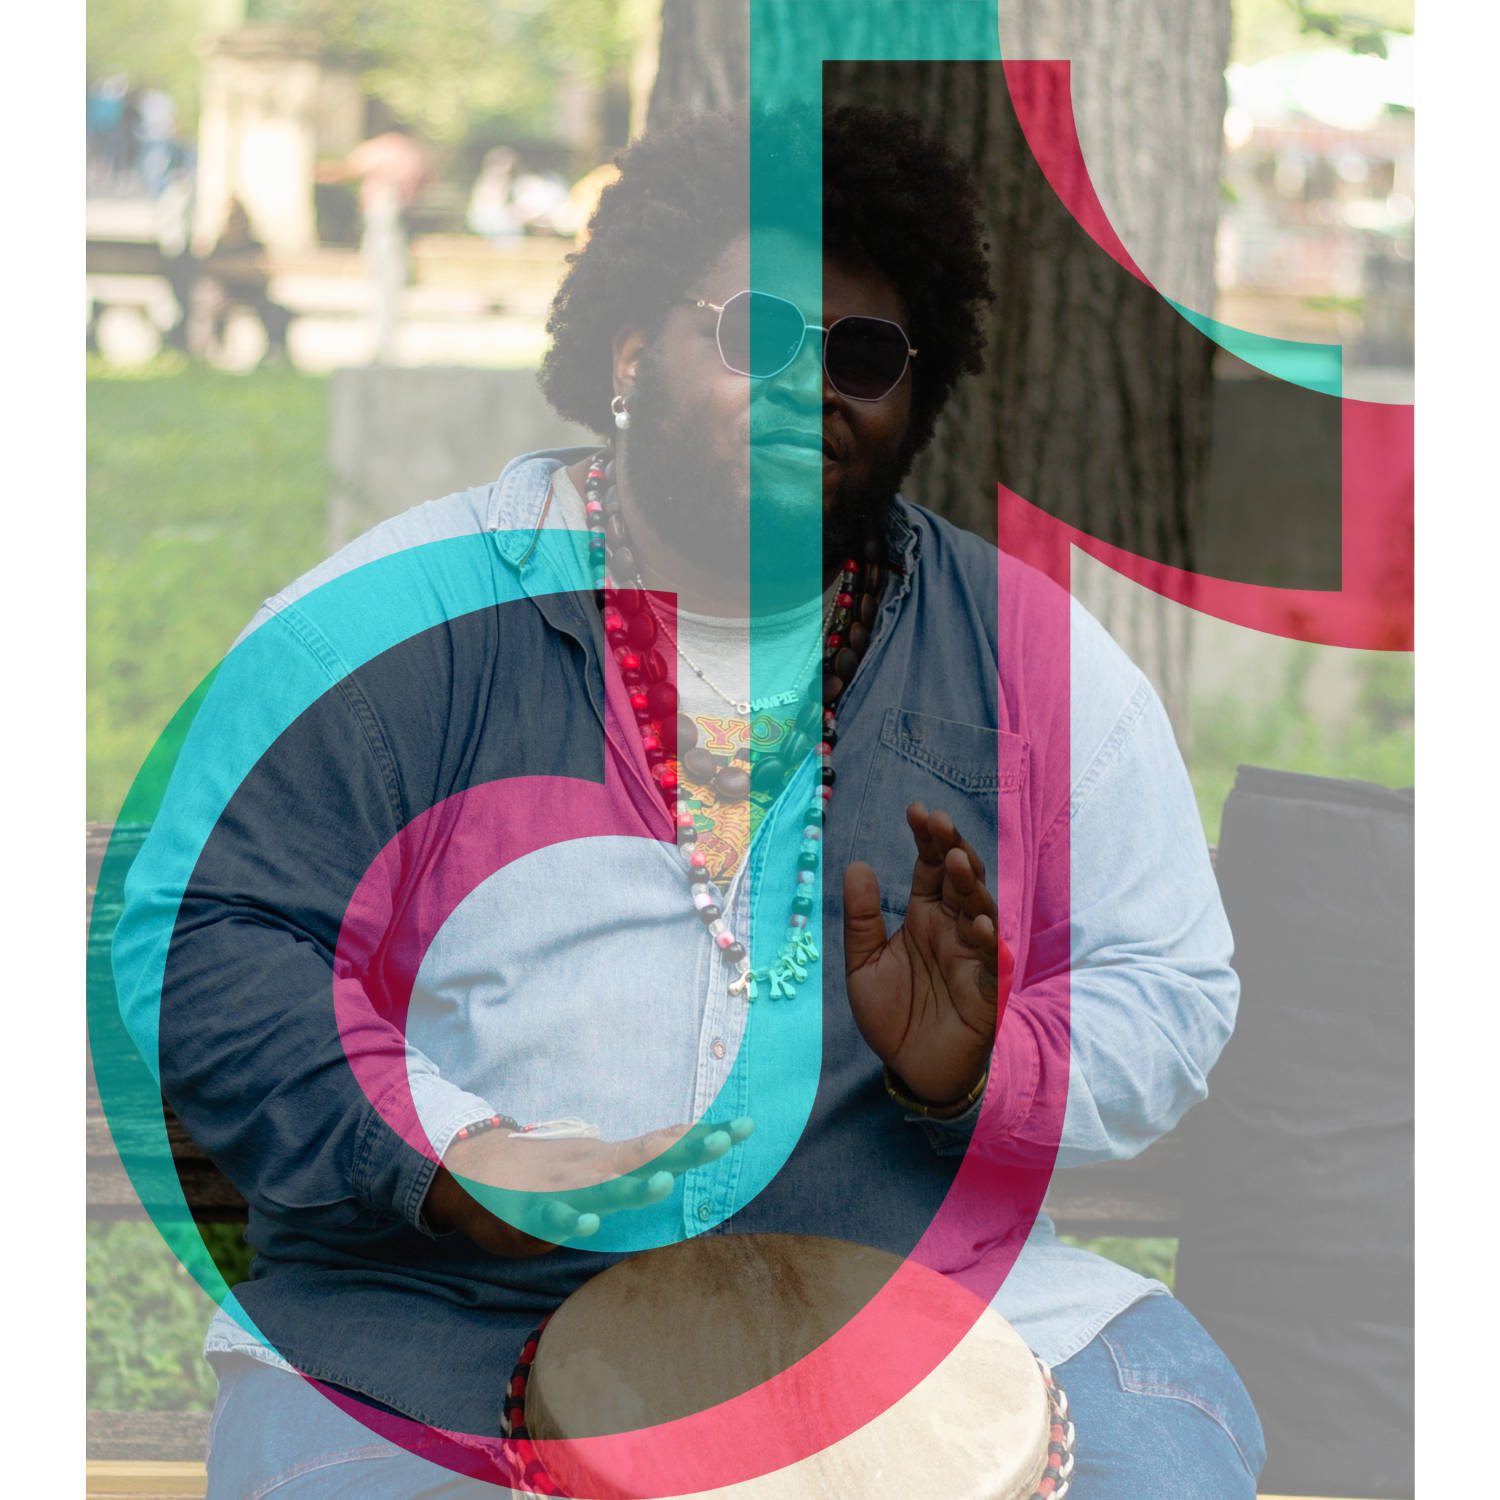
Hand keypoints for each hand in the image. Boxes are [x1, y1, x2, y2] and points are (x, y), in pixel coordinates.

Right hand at [424, 1117, 754, 1256]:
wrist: (473, 1168)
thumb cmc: (549, 1169)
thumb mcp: (599, 1159)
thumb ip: (641, 1155)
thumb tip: (691, 1138)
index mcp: (611, 1159)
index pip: (664, 1145)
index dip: (701, 1138)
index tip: (744, 1127)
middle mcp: (592, 1169)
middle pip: (644, 1159)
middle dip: (681, 1152)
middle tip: (720, 1140)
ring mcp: (561, 1188)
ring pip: (600, 1188)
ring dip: (631, 1186)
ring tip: (662, 1182)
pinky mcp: (530, 1212)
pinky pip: (550, 1219)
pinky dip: (566, 1220)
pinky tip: (584, 1223)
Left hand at [843, 804, 1014, 1110]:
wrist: (911, 1070)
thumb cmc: (893, 1015)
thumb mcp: (863, 964)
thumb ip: (861, 919)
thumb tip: (856, 865)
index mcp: (925, 916)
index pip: (929, 868)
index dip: (927, 839)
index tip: (916, 811)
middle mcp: (953, 928)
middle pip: (959, 880)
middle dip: (952, 849)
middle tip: (939, 823)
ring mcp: (973, 955)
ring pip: (979, 911)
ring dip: (970, 885)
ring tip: (957, 861)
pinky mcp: (986, 989)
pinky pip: (991, 961)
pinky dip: (987, 941)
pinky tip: (979, 923)